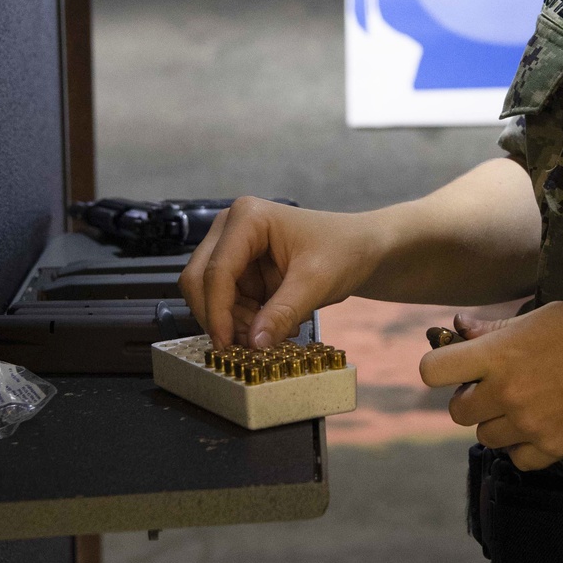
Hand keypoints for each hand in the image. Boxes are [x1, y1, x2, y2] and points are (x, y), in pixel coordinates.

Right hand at [178, 196, 384, 349]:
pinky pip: (225, 302)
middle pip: (200, 280)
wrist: (361, 249)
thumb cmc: (344, 251)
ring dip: (234, 321)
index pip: (217, 270)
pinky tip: (272, 325)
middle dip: (221, 317)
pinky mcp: (239, 268)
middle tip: (250, 343)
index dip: (217, 311)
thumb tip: (254, 343)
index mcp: (248, 217)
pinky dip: (242, 320)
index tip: (228, 345)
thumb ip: (283, 312)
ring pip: (209, 296)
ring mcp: (232, 247)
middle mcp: (231, 227)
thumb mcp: (316, 283)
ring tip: (273, 332)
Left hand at [418, 299, 562, 469]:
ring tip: (521, 405)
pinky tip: (537, 427)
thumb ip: (495, 328)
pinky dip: (521, 447)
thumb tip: (459, 327)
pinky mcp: (552, 448)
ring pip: (484, 437)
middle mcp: (507, 392)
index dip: (439, 367)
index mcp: (499, 354)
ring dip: (496, 423)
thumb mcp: (542, 316)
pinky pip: (516, 459)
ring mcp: (529, 424)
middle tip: (494, 387)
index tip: (455, 365)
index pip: (432, 371)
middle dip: (470, 398)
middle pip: (457, 411)